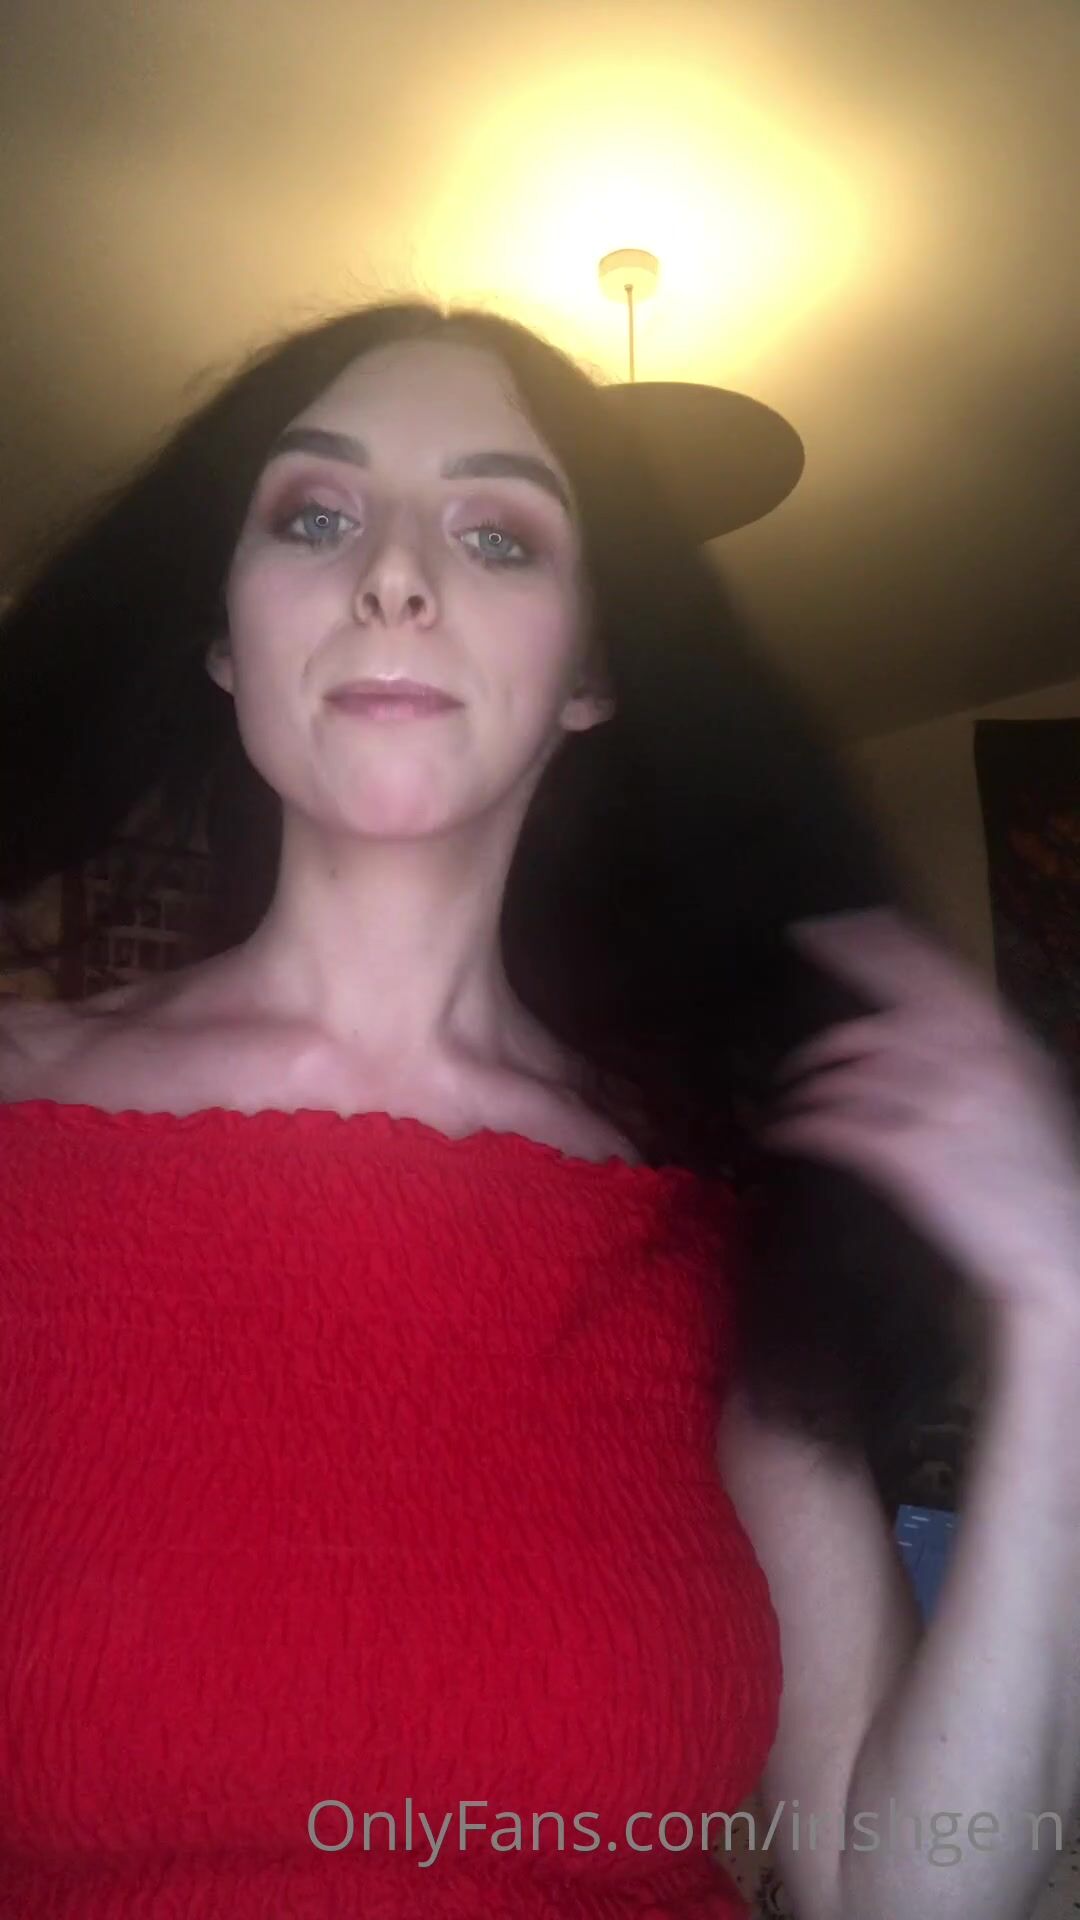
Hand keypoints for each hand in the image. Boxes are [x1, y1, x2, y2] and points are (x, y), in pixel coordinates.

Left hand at [758, 907, 1079, 1321]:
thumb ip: (979, 1053)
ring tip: (790, 1089)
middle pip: (886, 1006)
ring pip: (849, 1070)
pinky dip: (800, 1126)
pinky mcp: (912, 1159)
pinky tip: (782, 1133)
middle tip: (804, 938)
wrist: (1065, 1246)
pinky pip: (836, 1126)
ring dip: (807, 1077)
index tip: (841, 922)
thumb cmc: (1042, 1175)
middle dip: (840, 965)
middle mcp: (972, 1064)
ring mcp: (940, 1109)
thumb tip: (924, 1022)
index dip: (882, 942)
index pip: (935, 973)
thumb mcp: (1024, 1092)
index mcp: (1003, 1044)